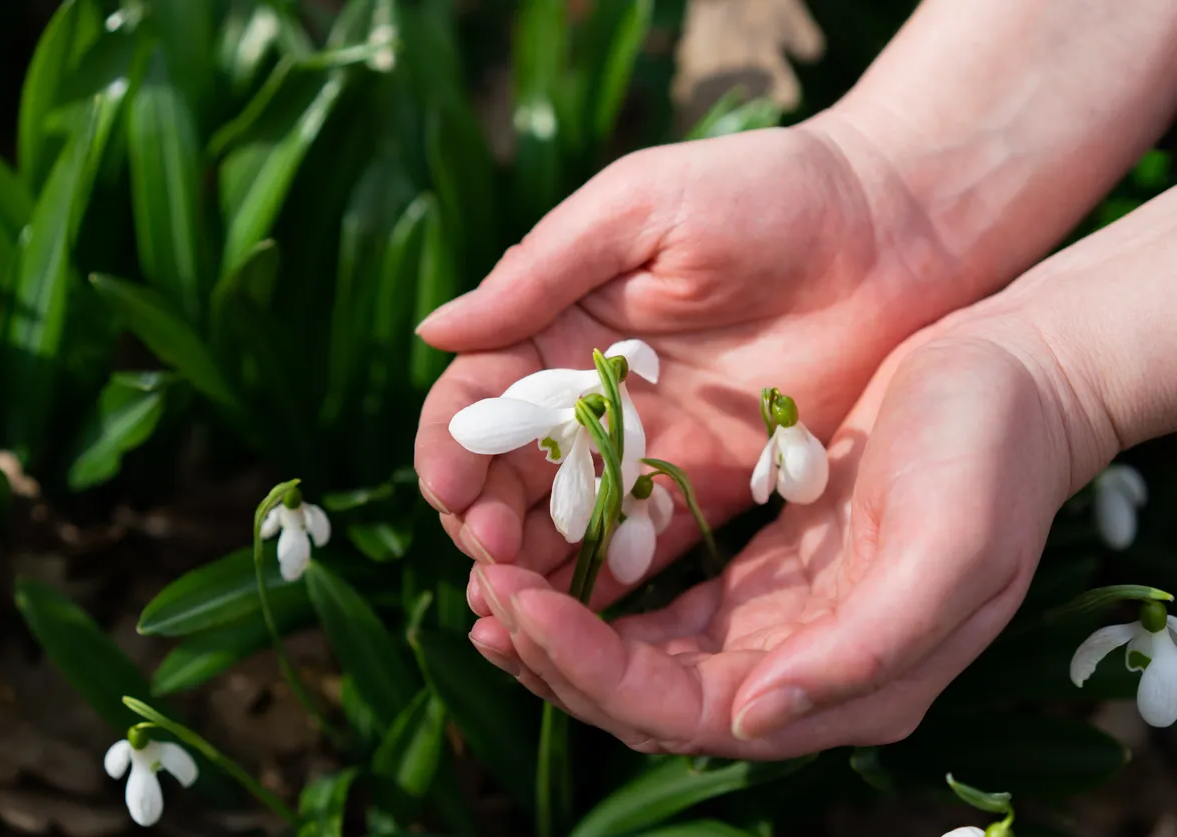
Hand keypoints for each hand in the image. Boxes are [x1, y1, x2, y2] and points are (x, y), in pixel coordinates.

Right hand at [415, 116, 974, 603]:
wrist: (892, 232)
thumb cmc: (762, 191)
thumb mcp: (640, 207)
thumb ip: (542, 272)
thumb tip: (432, 333)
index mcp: (555, 324)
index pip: (477, 397)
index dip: (452, 444)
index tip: (449, 487)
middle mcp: (587, 395)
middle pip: (508, 472)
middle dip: (485, 517)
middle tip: (492, 555)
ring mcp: (646, 447)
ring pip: (562, 519)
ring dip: (531, 565)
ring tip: (516, 606)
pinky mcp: (704, 485)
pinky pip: (641, 544)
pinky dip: (605, 583)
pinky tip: (582, 621)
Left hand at [467, 307, 1089, 757]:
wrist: (1014, 383)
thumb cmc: (994, 459)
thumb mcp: (951, 552)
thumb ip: (866, 652)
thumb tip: (756, 719)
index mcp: (845, 682)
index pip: (687, 709)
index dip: (591, 670)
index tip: (515, 606)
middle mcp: (801, 668)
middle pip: (648, 695)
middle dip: (555, 654)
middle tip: (480, 593)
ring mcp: (777, 623)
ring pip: (643, 655)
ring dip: (562, 627)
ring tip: (490, 580)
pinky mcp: (761, 574)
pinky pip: (661, 602)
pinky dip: (599, 591)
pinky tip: (547, 558)